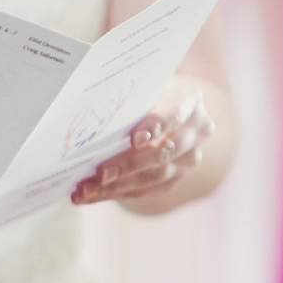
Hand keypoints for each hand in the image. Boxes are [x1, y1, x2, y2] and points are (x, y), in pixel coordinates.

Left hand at [72, 77, 215, 205]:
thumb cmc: (142, 93)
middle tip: (100, 174)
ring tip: (86, 190)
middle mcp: (196, 131)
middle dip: (129, 165)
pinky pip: (146, 190)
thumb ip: (126, 99)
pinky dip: (116, 193)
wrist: (161, 108)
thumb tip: (88, 112)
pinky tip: (90, 195)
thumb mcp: (138, 87)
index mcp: (188, 100)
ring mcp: (188, 158)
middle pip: (164, 152)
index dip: (156, 126)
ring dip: (117, 185)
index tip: (135, 139)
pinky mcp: (175, 178)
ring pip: (155, 177)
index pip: (174, 114)